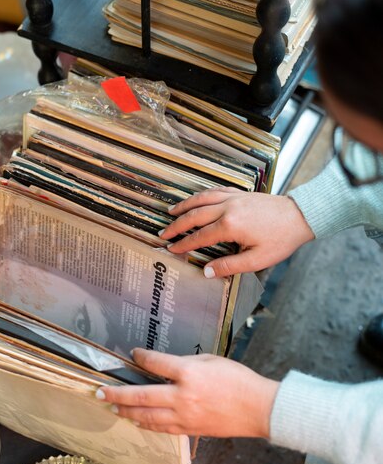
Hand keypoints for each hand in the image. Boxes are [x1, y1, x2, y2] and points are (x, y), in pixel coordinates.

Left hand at [96, 348, 278, 436]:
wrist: (258, 408)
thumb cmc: (237, 379)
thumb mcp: (211, 361)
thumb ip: (186, 364)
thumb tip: (166, 368)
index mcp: (188, 373)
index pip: (155, 364)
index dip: (141, 358)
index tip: (132, 355)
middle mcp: (181, 396)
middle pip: (141, 397)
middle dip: (117, 394)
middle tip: (100, 393)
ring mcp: (184, 416)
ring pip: (147, 417)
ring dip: (126, 413)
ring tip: (112, 408)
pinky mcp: (190, 430)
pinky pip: (161, 429)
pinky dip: (146, 425)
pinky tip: (136, 422)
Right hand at [161, 188, 314, 276]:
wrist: (300, 216)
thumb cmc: (281, 239)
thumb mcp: (257, 260)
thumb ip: (230, 266)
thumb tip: (207, 272)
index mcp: (230, 226)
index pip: (199, 237)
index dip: (183, 244)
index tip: (171, 249)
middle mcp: (228, 208)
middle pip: (194, 216)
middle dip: (177, 225)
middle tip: (163, 233)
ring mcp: (233, 198)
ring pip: (201, 200)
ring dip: (184, 207)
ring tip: (171, 212)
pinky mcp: (240, 193)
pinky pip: (214, 191)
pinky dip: (201, 196)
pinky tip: (195, 200)